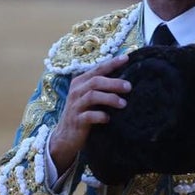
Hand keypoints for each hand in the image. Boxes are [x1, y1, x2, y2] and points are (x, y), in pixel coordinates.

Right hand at [48, 54, 129, 174]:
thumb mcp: (89, 98)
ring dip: (110, 98)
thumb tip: (125, 80)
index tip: (126, 58)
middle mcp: (76, 91)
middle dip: (113, 83)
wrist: (65, 136)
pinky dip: (100, 116)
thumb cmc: (82, 113)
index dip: (111, 63)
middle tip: (129, 87)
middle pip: (95, 81)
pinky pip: (89, 115)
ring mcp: (75, 106)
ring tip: (123, 104)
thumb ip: (101, 88)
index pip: (97, 69)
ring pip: (92, 96)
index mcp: (80, 82)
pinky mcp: (76, 120)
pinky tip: (108, 118)